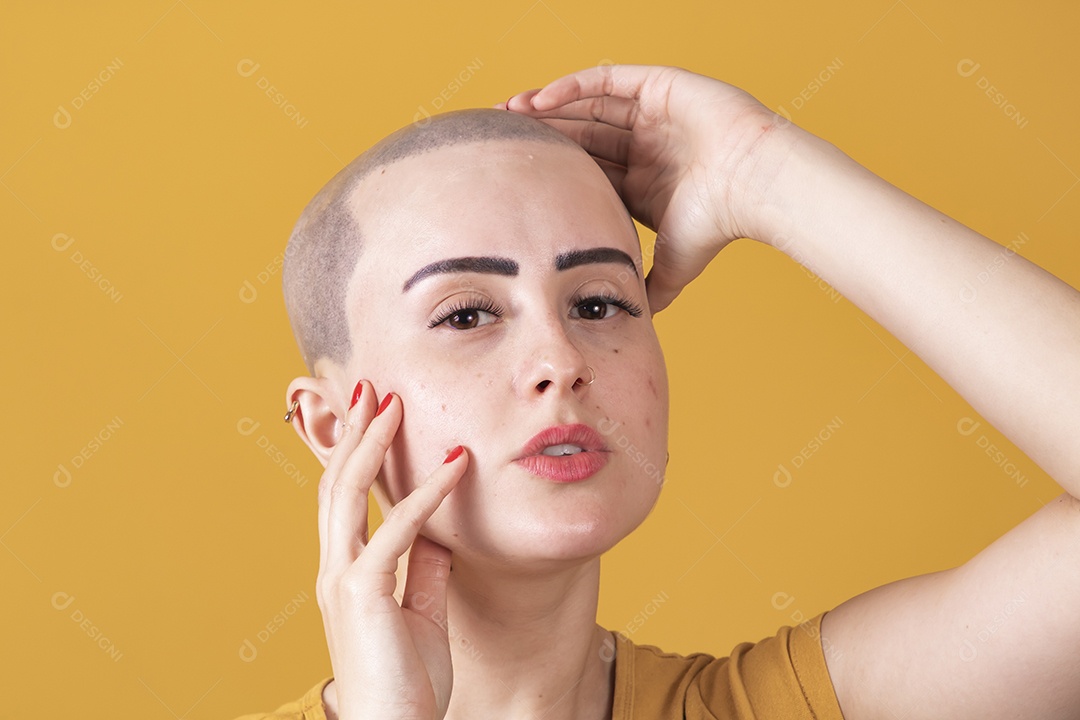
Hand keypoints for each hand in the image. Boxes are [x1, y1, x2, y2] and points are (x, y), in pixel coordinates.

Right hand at [316, 382, 466, 719]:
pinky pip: (398, 530)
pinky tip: (455, 466)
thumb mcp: (419, 616)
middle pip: (336, 483)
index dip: (355, 454)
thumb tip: (437, 533)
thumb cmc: (407, 684)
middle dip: (352, 432)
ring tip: (391, 402)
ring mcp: (343, 579)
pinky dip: (427, 493)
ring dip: (372, 443)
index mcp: (345, 573)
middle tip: (371, 388)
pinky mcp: (364, 592)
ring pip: (348, 493)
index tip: (371, 414)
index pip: (343, 499)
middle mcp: (334, 569)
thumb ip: (423, 572)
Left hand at [502, 64, 799, 312]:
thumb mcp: (674, 265)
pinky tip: (538, 100)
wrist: (751, 187)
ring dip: (547, 109)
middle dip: (541, 137)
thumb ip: (652, 288)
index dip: (550, 171)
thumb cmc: (717, 224)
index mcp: (643, 181)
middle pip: (580, 135)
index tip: (512, 176)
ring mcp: (652, 113)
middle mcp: (645, 144)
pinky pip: (606, 81)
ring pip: (587, 106)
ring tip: (508, 113)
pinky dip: (571, 87)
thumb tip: (637, 321)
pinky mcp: (659, 87)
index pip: (586, 170)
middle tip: (496, 138)